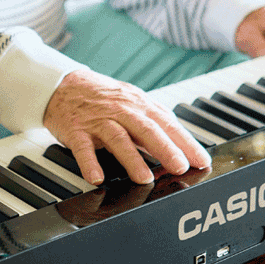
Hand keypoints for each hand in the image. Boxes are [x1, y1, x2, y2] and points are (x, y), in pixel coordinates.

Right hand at [43, 69, 211, 185]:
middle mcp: (121, 111)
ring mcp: (98, 121)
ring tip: (145, 178)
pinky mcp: (76, 130)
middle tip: (180, 167)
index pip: (167, 124)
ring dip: (132, 159)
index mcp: (139, 105)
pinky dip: (90, 163)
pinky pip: (83, 147)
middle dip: (165, 149)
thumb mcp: (133, 101)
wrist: (63, 84)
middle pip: (147, 129)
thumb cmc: (103, 96)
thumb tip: (181, 139)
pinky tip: (97, 178)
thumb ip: (155, 119)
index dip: (186, 142)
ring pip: (118, 139)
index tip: (201, 160)